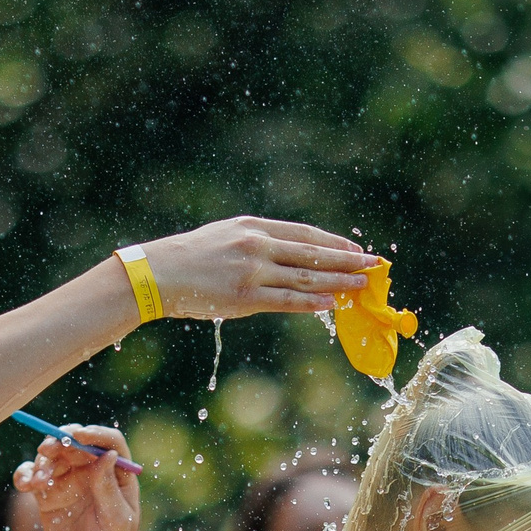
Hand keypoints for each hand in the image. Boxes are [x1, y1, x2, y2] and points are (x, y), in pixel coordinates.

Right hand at [19, 426, 140, 530]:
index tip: (76, 437)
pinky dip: (24, 475)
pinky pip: (32, 477)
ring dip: (41, 463)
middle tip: (47, 451)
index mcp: (117, 474)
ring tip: (37, 483)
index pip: (108, 442)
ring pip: (51, 458)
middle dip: (59, 442)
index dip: (93, 434)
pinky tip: (24, 485)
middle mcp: (92, 473)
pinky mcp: (48, 497)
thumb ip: (109, 489)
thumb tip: (108, 455)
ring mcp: (68, 483)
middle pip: (75, 444)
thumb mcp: (117, 521)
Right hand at [136, 217, 376, 319]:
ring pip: (306, 278)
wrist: (158, 274)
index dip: (334, 243)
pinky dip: (312, 302)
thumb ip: (257, 244)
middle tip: (372, 266)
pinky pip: (287, 301)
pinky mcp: (245, 298)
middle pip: (312, 254)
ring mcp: (252, 272)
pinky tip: (331, 303)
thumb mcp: (226, 236)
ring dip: (338, 282)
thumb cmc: (190, 258)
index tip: (355, 250)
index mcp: (254, 227)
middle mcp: (257, 245)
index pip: (304, 235)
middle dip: (346, 261)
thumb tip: (287, 257)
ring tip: (361, 286)